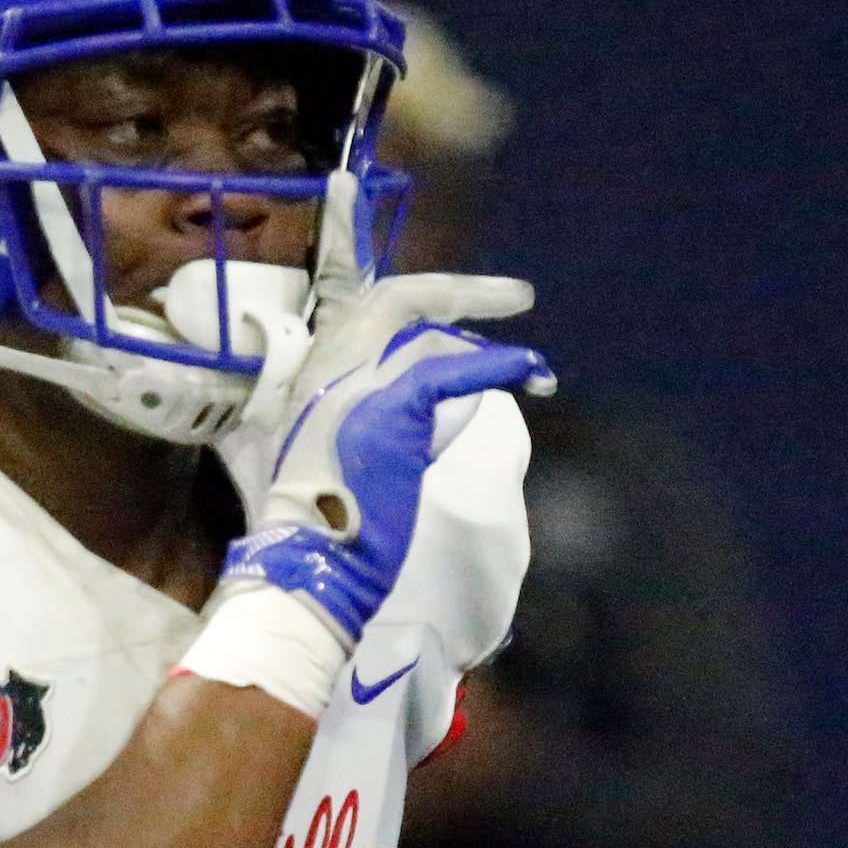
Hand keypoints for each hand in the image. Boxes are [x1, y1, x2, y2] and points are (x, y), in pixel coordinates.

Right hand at [219, 320, 551, 649]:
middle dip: (464, 290)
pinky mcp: (391, 410)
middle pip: (398, 297)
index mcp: (316, 372)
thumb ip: (378, 412)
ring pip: (428, 332)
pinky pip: (449, 372)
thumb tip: (439, 403)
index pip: (369, 309)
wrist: (312, 557)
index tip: (465, 301)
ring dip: (490, 344)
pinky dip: (497, 366)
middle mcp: (330, 364)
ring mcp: (357, 383)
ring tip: (535, 366)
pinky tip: (530, 372)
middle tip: (518, 296)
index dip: (425, 297)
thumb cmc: (329, 517)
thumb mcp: (346, 445)